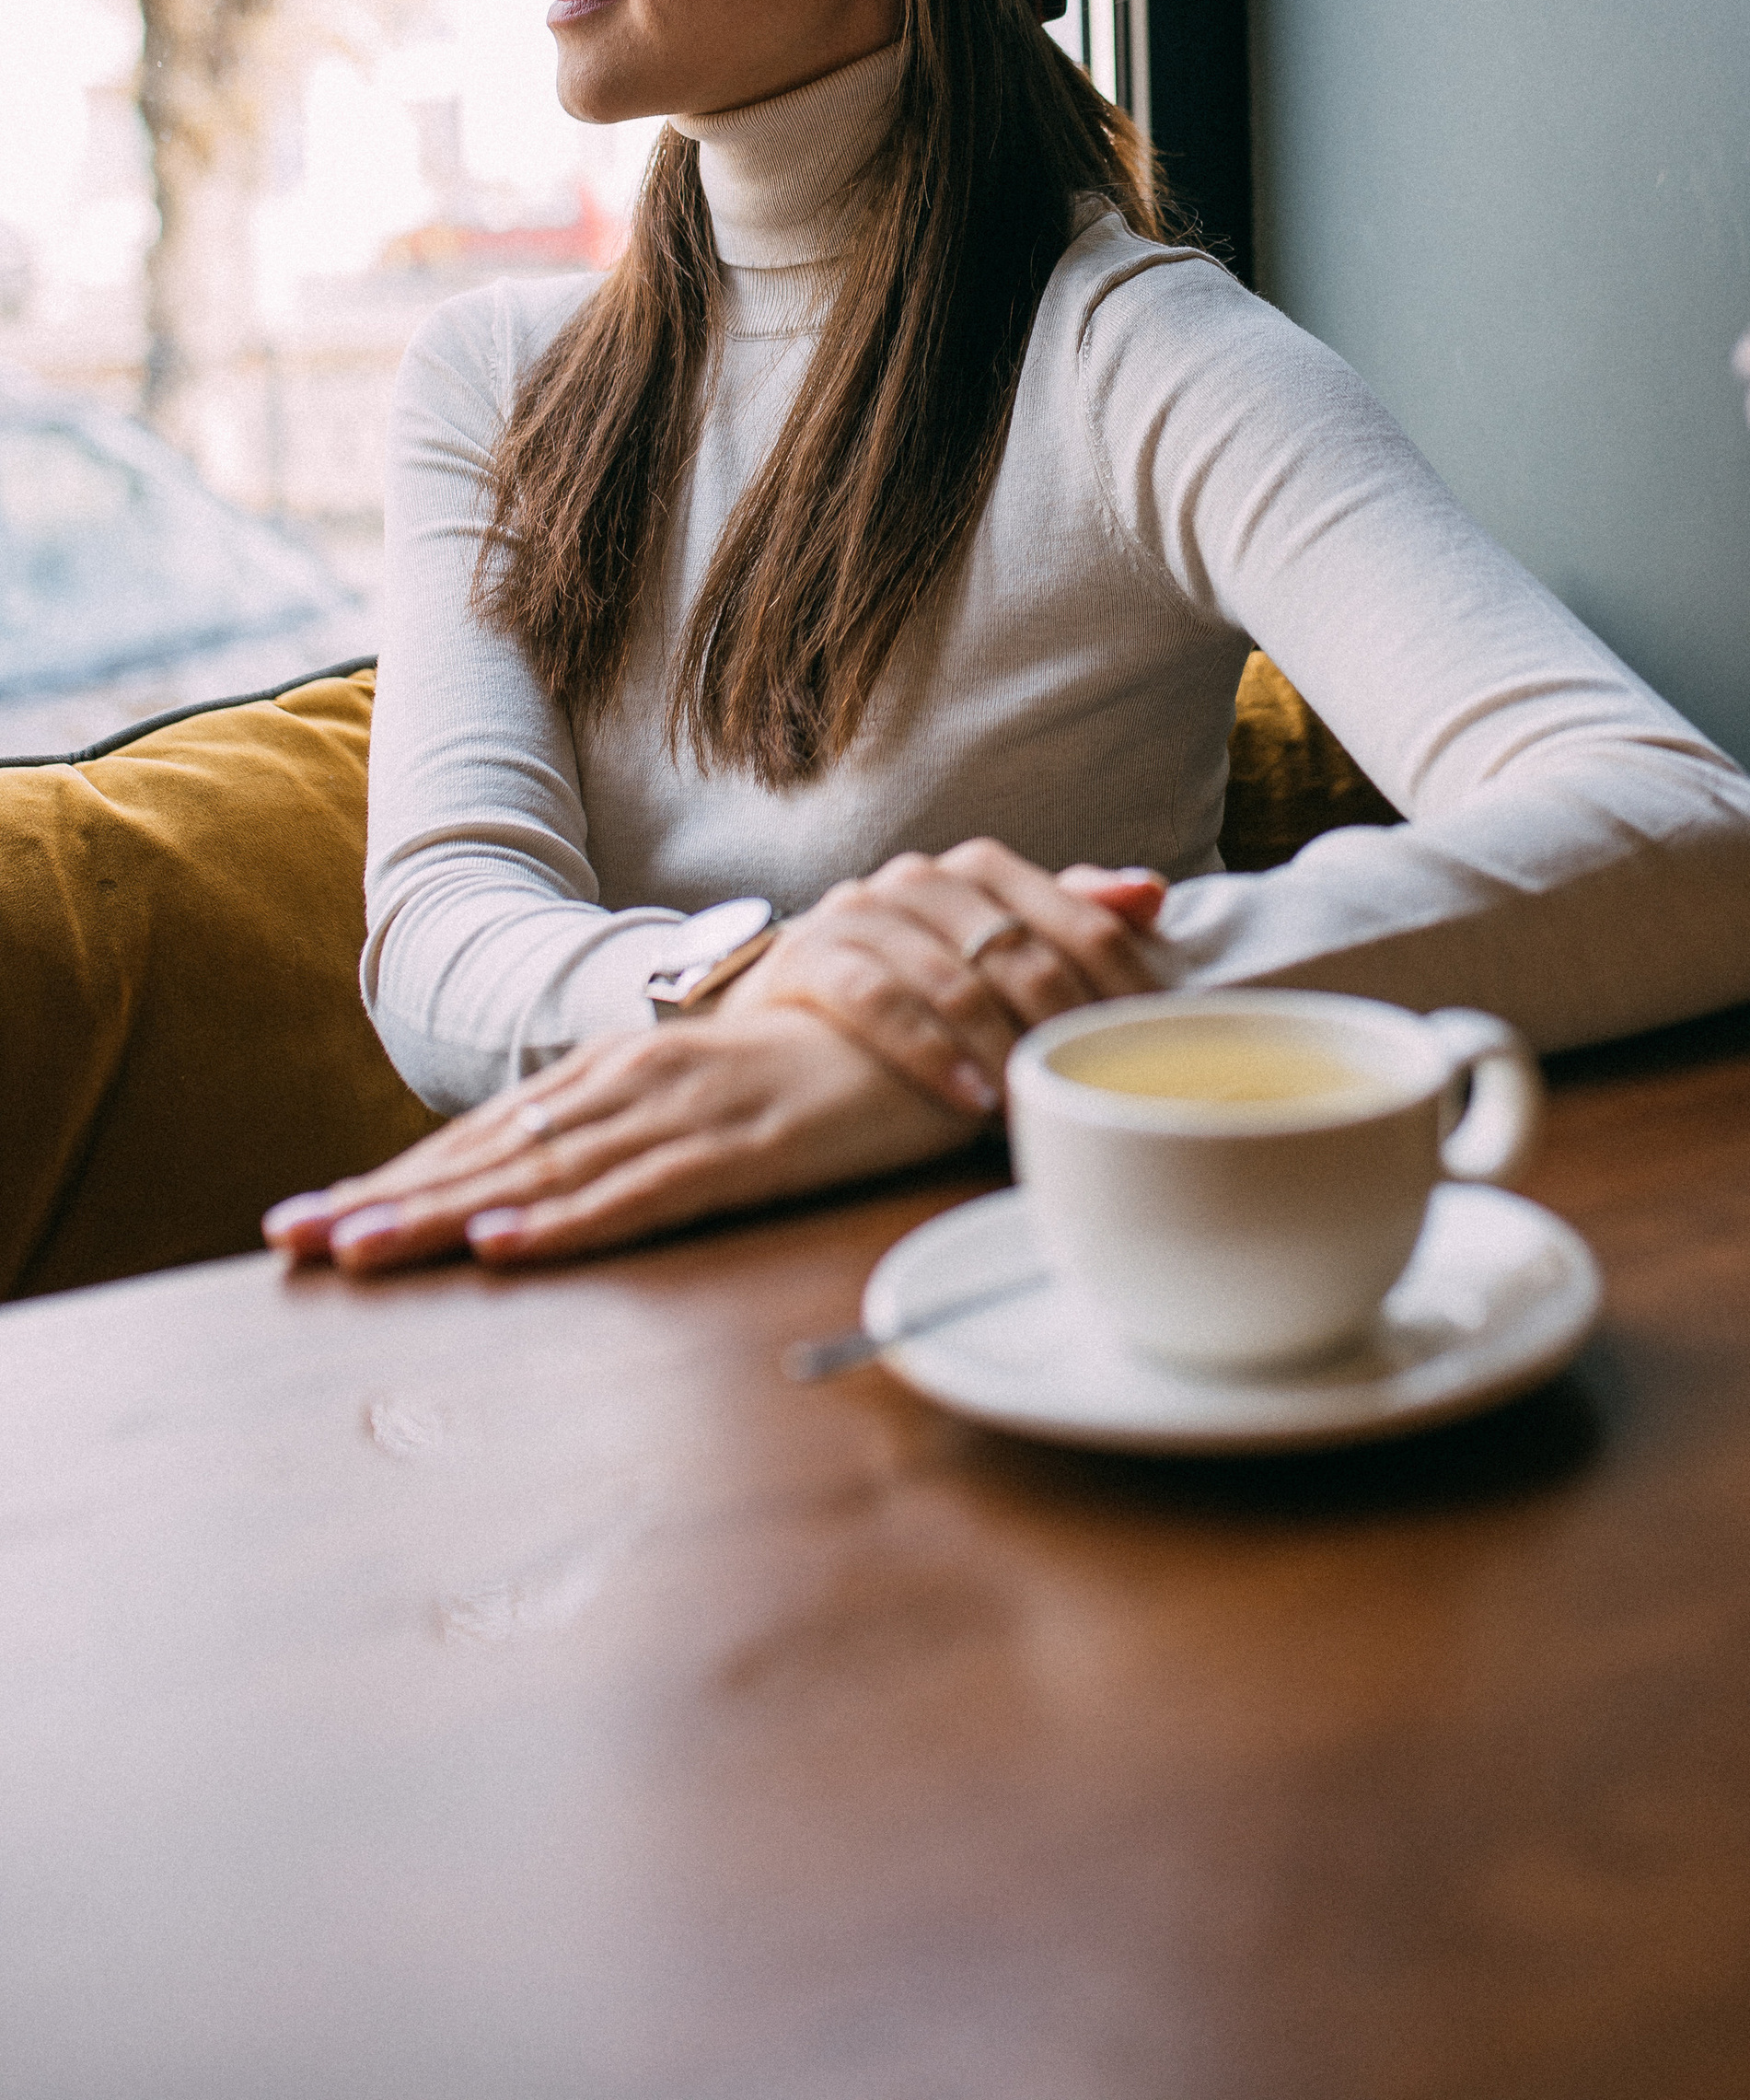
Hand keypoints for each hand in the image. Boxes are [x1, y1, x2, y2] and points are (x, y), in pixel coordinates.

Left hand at [262, 1005, 977, 1277]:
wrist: (935, 1021)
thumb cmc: (819, 1068)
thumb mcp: (714, 1102)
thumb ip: (643, 1136)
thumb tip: (558, 1186)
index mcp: (622, 1076)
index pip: (490, 1135)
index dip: (399, 1178)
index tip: (312, 1221)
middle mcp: (632, 1085)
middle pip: (490, 1153)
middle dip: (384, 1200)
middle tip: (290, 1241)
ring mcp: (682, 1115)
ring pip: (540, 1174)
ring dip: (441, 1215)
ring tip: (354, 1251)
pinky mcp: (741, 1151)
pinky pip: (639, 1195)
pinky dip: (566, 1220)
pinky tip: (503, 1244)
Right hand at [739, 838, 1168, 1113]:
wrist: (785, 1013)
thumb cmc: (910, 986)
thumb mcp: (994, 953)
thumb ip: (1069, 919)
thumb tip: (1151, 894)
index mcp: (984, 872)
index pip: (1082, 921)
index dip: (1129, 989)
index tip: (1162, 1051)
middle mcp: (926, 879)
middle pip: (1024, 952)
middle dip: (1070, 1028)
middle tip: (1104, 1089)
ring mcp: (864, 911)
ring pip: (955, 976)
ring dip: (1005, 1048)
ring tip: (1041, 1105)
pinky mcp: (810, 954)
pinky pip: (878, 1000)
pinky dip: (931, 1052)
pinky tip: (971, 1099)